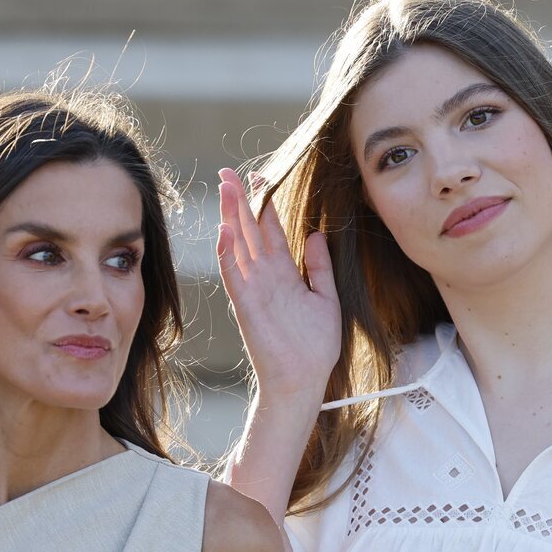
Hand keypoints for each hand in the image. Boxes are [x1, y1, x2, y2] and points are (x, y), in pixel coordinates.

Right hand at [216, 168, 340, 400]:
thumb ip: (320, 267)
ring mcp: (254, 289)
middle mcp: (266, 277)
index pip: (271, 231)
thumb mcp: (326, 298)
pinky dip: (228, 253)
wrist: (304, 380)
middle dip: (241, 201)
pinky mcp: (247, 306)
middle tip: (230, 172)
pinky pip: (234, 275)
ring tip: (226, 187)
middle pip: (250, 230)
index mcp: (285, 274)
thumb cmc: (314, 346)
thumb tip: (317, 235)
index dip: (265, 205)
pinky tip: (225, 230)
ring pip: (239, 245)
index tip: (261, 179)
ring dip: (231, 217)